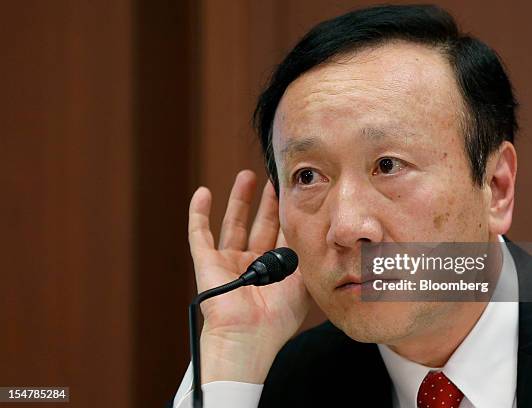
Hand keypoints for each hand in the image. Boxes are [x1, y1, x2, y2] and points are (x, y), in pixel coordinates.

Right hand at [188, 170, 311, 382]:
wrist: (248, 338)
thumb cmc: (276, 319)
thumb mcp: (302, 284)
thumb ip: (307, 258)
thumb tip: (317, 232)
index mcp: (275, 270)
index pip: (283, 234)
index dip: (288, 213)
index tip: (294, 192)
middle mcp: (253, 263)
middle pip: (260, 224)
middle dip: (267, 202)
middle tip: (274, 179)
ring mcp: (229, 262)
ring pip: (233, 223)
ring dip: (239, 200)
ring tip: (247, 176)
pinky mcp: (207, 262)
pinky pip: (199, 234)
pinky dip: (199, 213)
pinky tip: (203, 193)